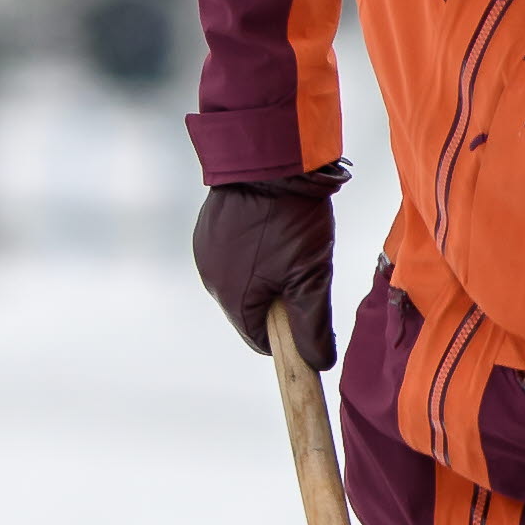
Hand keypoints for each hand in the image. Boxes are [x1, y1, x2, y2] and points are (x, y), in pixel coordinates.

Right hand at [196, 175, 341, 357]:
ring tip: (289, 244)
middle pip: (252, 312)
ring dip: (267, 276)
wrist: (266, 160)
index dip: (290, 334)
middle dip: (280, 301)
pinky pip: (233, 257)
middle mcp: (212, 281)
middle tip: (305, 270)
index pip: (262, 341)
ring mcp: (206, 254)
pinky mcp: (207, 232)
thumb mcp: (311, 276)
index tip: (311, 315)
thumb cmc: (290, 219)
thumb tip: (317, 364)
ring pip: (243, 283)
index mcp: (234, 300)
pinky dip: (253, 253)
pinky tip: (271, 230)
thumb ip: (312, 325)